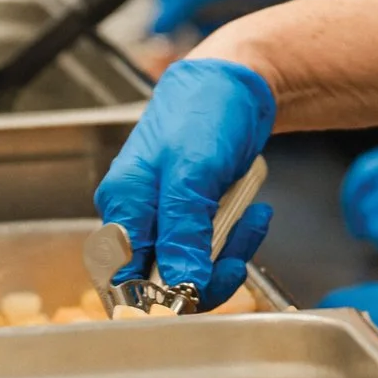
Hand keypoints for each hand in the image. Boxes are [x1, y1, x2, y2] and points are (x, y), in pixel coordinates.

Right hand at [94, 59, 275, 306]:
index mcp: (123, 202)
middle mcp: (136, 214)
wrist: (239, 80)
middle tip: (237, 257)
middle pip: (158, 278)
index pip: (123, 277)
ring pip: (189, 265)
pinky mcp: (191, 212)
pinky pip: (208, 245)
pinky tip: (254, 215)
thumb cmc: (207, 110)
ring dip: (227, 254)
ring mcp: (165, 214)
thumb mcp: (194, 172)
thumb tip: (180, 284)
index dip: (158, 297)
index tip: (199, 291)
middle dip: (205, 273)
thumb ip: (183, 229)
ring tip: (253, 221)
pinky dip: (235, 238)